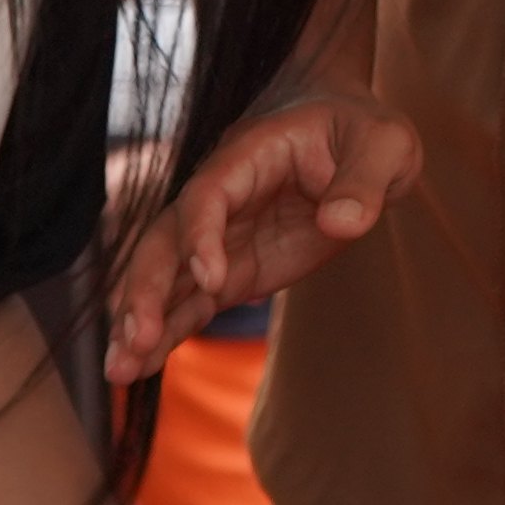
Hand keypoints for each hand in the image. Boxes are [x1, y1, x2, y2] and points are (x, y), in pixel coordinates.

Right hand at [101, 89, 424, 378]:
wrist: (349, 140)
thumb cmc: (362, 133)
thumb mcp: (385, 144)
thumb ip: (364, 181)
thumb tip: (341, 222)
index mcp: (249, 156)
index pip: (209, 193)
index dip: (201, 234)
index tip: (210, 279)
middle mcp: (220, 196)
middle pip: (167, 238)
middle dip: (149, 287)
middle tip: (136, 337)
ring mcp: (220, 236)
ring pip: (167, 277)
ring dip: (141, 320)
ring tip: (119, 371)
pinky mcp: (231, 269)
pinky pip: (189, 302)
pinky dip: (165, 334)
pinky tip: (137, 370)